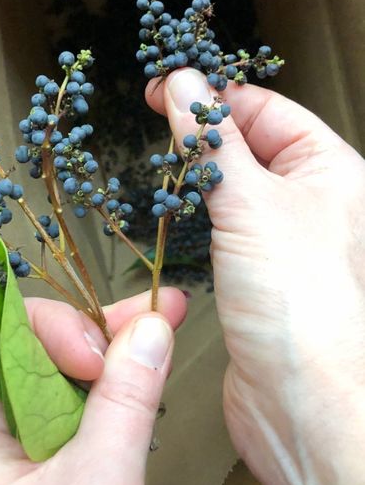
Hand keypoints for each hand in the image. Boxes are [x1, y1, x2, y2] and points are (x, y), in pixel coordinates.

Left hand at [0, 288, 186, 484]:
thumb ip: (125, 403)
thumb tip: (153, 328)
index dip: (44, 326)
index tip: (99, 349)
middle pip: (31, 348)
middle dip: (97, 329)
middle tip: (155, 313)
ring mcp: (17, 443)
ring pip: (62, 372)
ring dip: (113, 350)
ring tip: (161, 330)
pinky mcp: (48, 457)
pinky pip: (78, 403)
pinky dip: (115, 385)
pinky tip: (147, 368)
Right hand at [147, 68, 364, 484]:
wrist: (303, 402)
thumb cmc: (301, 300)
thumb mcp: (251, 201)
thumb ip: (212, 140)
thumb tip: (182, 82)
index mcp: (330, 168)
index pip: (266, 108)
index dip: (214, 92)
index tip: (163, 86)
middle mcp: (313, 198)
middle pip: (249, 143)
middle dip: (202, 131)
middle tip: (153, 119)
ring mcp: (284, 235)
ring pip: (233, 184)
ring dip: (197, 172)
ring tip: (159, 162)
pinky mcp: (258, 269)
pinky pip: (224, 223)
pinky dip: (197, 210)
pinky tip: (174, 207)